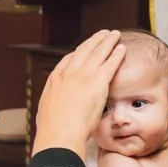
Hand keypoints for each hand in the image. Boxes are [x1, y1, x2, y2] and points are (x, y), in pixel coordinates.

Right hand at [33, 31, 123, 155]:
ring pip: (99, 52)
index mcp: (56, 79)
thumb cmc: (52, 129)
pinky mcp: (98, 82)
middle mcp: (69, 72)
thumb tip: (52, 110)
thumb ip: (52, 105)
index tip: (85, 48)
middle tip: (102, 34)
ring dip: (107, 41)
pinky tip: (122, 49)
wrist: (59, 132)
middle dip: (94, 40)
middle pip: (84, 50)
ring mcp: (84, 75)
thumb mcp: (46, 111)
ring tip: (114, 35)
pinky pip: (110, 64)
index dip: (79, 51)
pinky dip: (117, 54)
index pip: (69, 59)